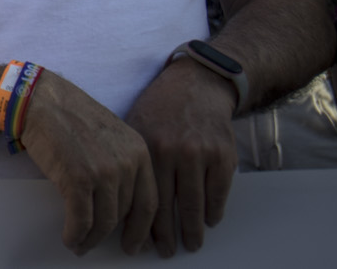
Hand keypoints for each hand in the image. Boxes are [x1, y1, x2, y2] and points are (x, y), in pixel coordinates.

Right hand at [15, 70, 157, 255]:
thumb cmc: (68, 114)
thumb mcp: (110, 133)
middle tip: (104, 246)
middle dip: (114, 236)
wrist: (38, 99)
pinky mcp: (78, 180)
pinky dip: (75, 235)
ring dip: (91, 239)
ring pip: (104, 222)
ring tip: (81, 244)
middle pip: (125, 214)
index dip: (142, 228)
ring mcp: (103, 172)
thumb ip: (123, 162)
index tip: (137, 243)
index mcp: (138, 151)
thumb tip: (120, 200)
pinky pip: (81, 221)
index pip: (149, 201)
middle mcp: (127, 163)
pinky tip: (70, 238)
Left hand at [124, 58, 238, 255]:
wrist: (196, 84)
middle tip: (166, 253)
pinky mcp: (224, 155)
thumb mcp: (134, 125)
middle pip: (170, 207)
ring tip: (189, 244)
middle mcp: (174, 151)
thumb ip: (128, 159)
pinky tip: (208, 221)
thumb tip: (111, 198)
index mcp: (146, 145)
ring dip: (193, 230)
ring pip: (197, 205)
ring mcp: (202, 154)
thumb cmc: (159, 107)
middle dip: (167, 236)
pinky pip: (219, 193)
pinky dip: (214, 211)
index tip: (136, 244)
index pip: (142, 197)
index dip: (139, 226)